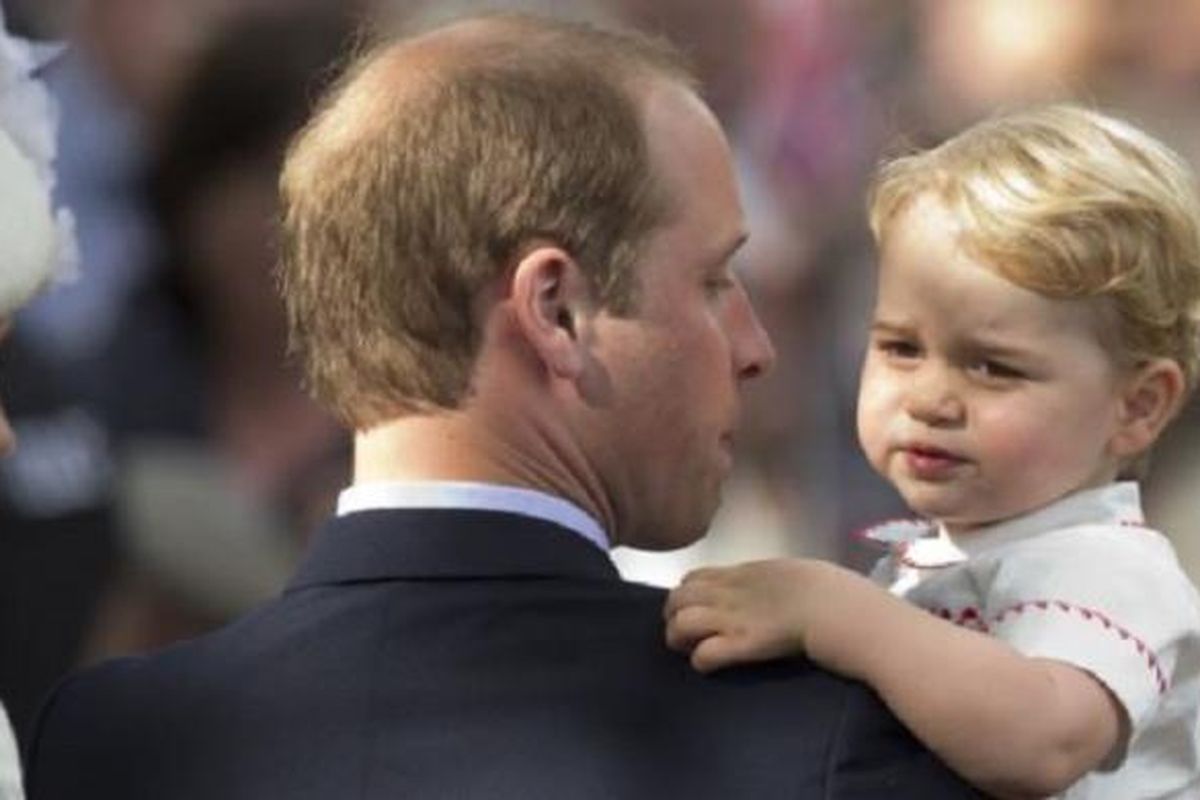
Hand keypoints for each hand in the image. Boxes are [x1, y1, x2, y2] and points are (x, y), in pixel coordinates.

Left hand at [664, 558, 857, 672]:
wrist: (840, 608)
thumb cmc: (830, 590)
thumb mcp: (794, 572)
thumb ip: (773, 580)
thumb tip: (776, 588)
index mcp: (743, 573)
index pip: (694, 577)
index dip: (687, 594)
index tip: (695, 608)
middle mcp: (731, 593)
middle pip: (677, 597)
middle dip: (673, 615)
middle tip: (685, 632)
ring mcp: (734, 618)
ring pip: (681, 623)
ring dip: (678, 638)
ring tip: (689, 648)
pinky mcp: (743, 646)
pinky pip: (704, 654)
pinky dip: (701, 660)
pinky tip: (710, 664)